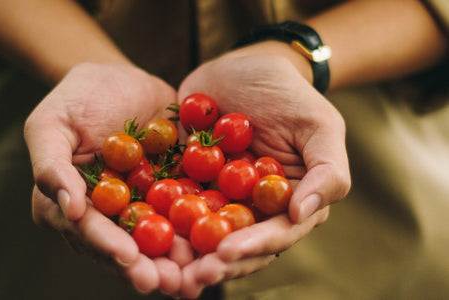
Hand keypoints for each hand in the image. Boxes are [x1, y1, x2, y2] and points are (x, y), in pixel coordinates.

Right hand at [24, 63, 182, 293]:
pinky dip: (198, 230)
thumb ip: (51, 166)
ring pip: (155, 240)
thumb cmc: (77, 98)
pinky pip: (183, 214)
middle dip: (145, 267)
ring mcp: (139, 207)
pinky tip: (217, 243)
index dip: (107, 246)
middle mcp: (105, 215)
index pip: (87, 230)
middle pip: (123, 247)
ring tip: (194, 276)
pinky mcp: (168, 194)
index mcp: (70, 204)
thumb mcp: (50, 124)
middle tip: (167, 282)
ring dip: (175, 261)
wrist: (121, 79)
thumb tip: (68, 209)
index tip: (128, 258)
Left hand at [176, 48, 350, 296]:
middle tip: (188, 277)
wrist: (244, 66)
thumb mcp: (319, 125)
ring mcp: (217, 197)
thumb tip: (303, 214)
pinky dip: (157, 219)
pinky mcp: (187, 181)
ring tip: (162, 269)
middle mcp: (252, 208)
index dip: (251, 248)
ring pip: (200, 234)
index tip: (225, 254)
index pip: (273, 235)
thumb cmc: (288, 93)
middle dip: (212, 263)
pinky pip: (170, 204)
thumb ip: (327, 171)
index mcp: (287, 203)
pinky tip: (140, 230)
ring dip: (182, 254)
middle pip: (234, 245)